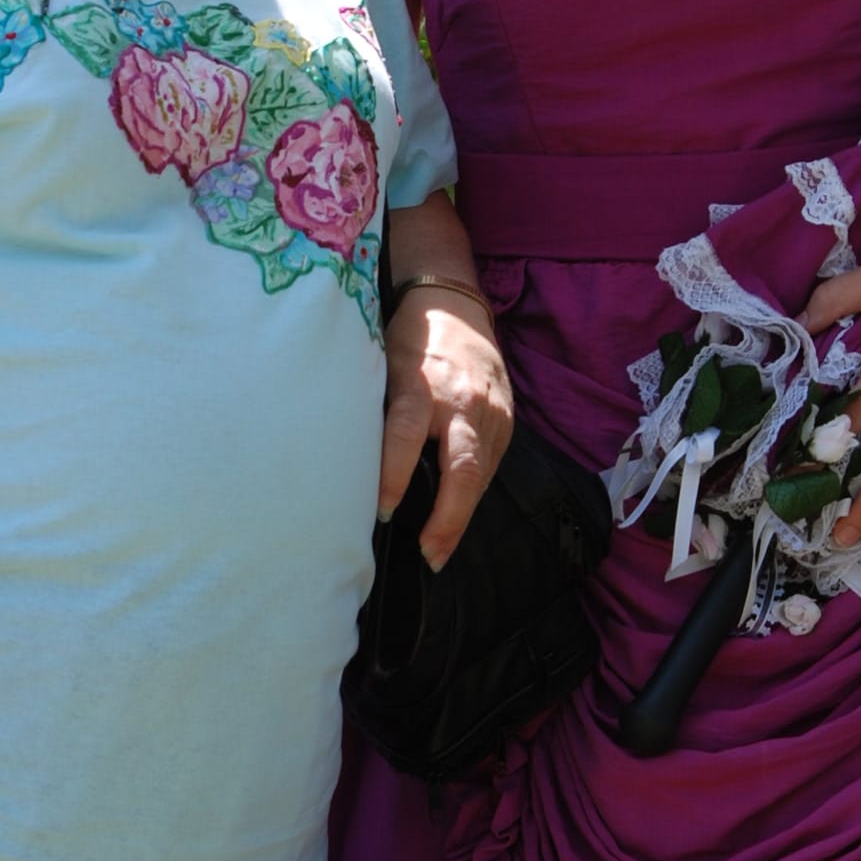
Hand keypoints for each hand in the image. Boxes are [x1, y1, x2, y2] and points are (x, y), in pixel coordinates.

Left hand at [379, 288, 514, 571]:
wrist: (457, 305)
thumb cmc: (408, 340)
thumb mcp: (383, 365)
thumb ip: (380, 412)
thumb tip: (352, 467)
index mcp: (421, 385)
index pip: (406, 435)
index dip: (393, 475)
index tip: (382, 510)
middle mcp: (462, 401)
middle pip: (463, 467)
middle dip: (448, 517)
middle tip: (430, 554)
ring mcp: (491, 411)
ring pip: (481, 473)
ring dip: (461, 516)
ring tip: (439, 552)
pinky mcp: (507, 420)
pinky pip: (491, 465)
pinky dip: (472, 493)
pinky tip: (455, 518)